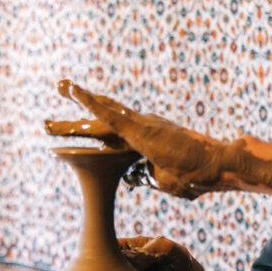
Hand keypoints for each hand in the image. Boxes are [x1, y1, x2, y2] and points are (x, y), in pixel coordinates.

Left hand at [47, 81, 227, 199]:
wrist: (217, 166)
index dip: (94, 122)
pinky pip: (110, 114)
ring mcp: (142, 124)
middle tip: (54, 106)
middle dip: (77, 115)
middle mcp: (143, 124)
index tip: (74, 124)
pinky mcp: (141, 129)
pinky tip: (74, 92)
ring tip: (59, 89)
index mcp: (147, 136)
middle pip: (103, 116)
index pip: (115, 127)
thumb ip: (146, 177)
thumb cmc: (197, 176)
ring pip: (101, 113)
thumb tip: (131, 178)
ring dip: (77, 108)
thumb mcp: (165, 181)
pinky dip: (90, 102)